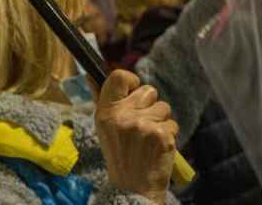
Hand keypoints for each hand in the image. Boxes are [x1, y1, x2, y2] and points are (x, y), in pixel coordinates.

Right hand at [90, 70, 176, 204]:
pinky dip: (168, 134)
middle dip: (150, 105)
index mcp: (106, 112)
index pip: (119, 76)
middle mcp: (123, 116)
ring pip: (164, 107)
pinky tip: (157, 146)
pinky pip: (172, 123)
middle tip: (141, 125)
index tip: (133, 93)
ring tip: (149, 137)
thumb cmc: (119, 153)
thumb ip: (100, 98)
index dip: (131, 81)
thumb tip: (89, 75)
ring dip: (160, 120)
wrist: (133, 185)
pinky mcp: (161, 135)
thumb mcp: (104, 127)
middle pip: (149, 90)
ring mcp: (143, 126)